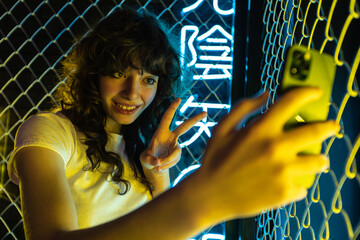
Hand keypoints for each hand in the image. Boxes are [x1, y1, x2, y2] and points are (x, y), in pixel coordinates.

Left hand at [141, 98, 206, 172]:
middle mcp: (171, 137)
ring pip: (175, 154)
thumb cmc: (147, 159)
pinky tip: (160, 167)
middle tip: (205, 112)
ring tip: (157, 166)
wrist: (153, 166)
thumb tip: (158, 162)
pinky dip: (167, 166)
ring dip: (166, 161)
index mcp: (161, 133)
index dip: (172, 109)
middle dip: (195, 119)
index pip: (167, 118)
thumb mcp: (144, 159)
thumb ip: (150, 160)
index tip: (179, 99)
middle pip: (184, 127)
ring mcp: (176, 145)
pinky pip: (174, 161)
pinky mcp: (178, 154)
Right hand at [199, 87, 338, 218]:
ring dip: (319, 159)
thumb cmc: (214, 159)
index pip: (292, 102)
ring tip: (317, 160)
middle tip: (332, 127)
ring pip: (317, 162)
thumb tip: (266, 94)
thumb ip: (244, 108)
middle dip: (329, 127)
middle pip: (316, 131)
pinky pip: (303, 186)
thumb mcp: (222, 128)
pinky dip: (298, 183)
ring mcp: (283, 172)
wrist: (209, 196)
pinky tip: (289, 183)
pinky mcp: (284, 193)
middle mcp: (276, 148)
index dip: (308, 92)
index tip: (316, 92)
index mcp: (261, 129)